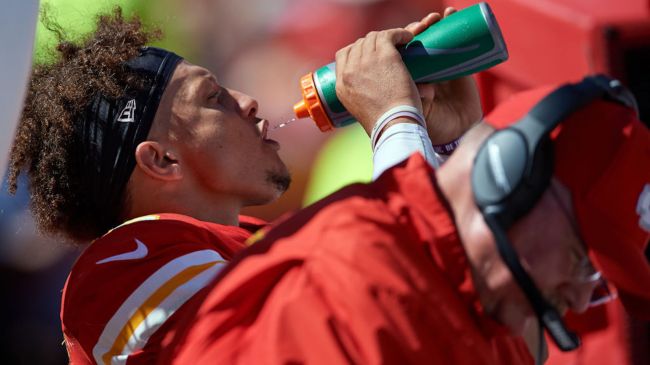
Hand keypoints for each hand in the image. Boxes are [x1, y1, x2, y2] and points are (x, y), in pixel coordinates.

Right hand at [335, 28, 420, 135]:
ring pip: (373, 38)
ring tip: (401, 42)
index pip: (343, 56)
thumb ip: (363, 98)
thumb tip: (375, 90)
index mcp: (341, 86)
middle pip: (359, 44)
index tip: (370, 54)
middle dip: (373, 43)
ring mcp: (365, 62)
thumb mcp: (362, 112)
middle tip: (389, 48)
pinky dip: (399, 34)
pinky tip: (407, 38)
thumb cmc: (385, 124)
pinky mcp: (384, 56)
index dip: (357, 51)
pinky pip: (389, 35)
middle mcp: (350, 71)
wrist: (393, 125)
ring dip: (387, 37)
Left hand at [407, 8, 482, 144]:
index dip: (397, 40)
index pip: (394, 53)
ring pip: (431, 38)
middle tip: (421, 26)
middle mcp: (417, 71)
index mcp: (399, 79)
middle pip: (413, 43)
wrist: (452, 133)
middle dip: (416, 30)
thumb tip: (392, 71)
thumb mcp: (404, 105)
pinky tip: (450, 14)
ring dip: (432, 24)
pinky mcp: (457, 66)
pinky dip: (451, 24)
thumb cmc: (425, 122)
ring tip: (434, 18)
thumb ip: (395, 89)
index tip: (402, 34)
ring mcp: (437, 67)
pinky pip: (453, 40)